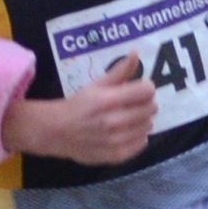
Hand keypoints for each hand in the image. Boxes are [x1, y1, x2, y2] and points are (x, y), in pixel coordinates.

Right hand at [2, 57, 155, 164]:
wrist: (57, 132)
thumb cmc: (78, 105)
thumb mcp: (96, 85)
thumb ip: (119, 71)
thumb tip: (137, 53)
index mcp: (109, 100)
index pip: (147, 91)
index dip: (146, 87)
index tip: (138, 88)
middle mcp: (114, 121)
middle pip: (150, 108)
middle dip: (145, 103)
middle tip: (134, 103)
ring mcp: (116, 141)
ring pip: (148, 126)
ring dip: (142, 120)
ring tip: (129, 118)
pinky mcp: (117, 155)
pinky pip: (142, 143)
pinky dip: (138, 136)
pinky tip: (127, 132)